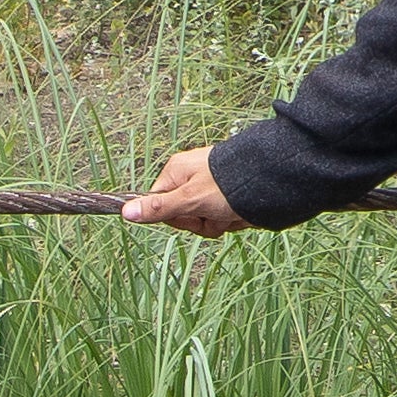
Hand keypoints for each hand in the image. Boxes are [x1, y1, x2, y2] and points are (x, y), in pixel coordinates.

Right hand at [121, 146, 240, 235]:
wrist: (270, 181)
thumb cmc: (228, 185)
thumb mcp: (190, 199)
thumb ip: (158, 208)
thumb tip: (125, 212)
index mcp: (176, 172)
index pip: (159, 205)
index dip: (176, 217)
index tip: (190, 213)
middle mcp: (190, 180)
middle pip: (182, 216)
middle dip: (199, 222)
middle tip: (213, 212)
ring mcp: (208, 190)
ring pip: (202, 221)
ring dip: (217, 223)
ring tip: (229, 211)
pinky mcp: (224, 199)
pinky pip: (219, 219)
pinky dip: (229, 221)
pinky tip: (237, 213)